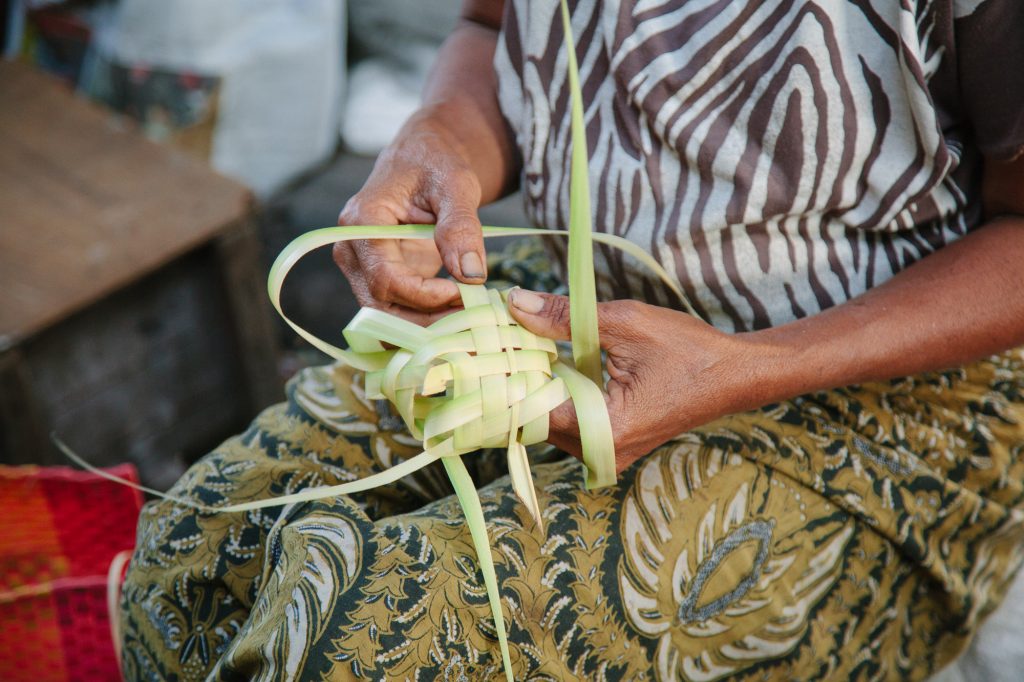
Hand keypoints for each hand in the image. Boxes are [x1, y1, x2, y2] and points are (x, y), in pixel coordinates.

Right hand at [334, 112, 487, 324]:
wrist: (424, 160)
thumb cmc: (437, 165)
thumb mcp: (456, 186)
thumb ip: (461, 227)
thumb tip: (471, 274)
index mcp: (362, 221)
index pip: (386, 278)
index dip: (425, 296)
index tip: (465, 292)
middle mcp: (351, 248)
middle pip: (380, 305)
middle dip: (427, 319)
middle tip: (473, 317)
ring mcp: (361, 267)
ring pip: (384, 317)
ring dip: (426, 327)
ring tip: (468, 319)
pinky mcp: (376, 278)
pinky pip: (393, 313)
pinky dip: (423, 322)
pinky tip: (455, 318)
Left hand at [508, 289, 751, 471]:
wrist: (735, 374)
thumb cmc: (688, 349)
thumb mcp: (625, 322)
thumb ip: (564, 317)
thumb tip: (514, 302)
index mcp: (606, 431)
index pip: (531, 412)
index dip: (505, 377)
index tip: (487, 345)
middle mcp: (602, 453)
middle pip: (534, 419)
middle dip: (515, 378)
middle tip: (496, 338)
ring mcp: (605, 452)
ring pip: (547, 420)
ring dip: (533, 384)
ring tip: (517, 343)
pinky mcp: (608, 443)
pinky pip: (566, 419)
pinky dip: (554, 390)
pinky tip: (544, 359)